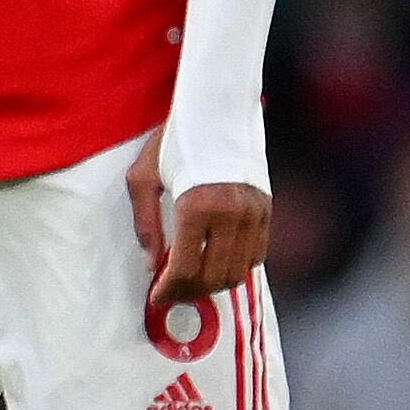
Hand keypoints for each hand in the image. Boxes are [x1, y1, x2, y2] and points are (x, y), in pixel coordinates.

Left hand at [127, 129, 269, 313]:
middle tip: (171, 294)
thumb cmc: (172, 142)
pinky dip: (236, 267)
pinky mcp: (267, 209)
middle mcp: (232, 213)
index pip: (186, 268)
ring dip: (213, 284)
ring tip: (190, 283)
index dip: (169, 290)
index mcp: (197, 206)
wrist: (217, 111)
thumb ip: (146, 226)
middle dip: (189, 292)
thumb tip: (152, 266)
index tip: (156, 298)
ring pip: (239, 270)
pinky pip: (257, 254)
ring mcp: (255, 212)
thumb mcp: (143, 179)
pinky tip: (215, 264)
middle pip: (214, 276)